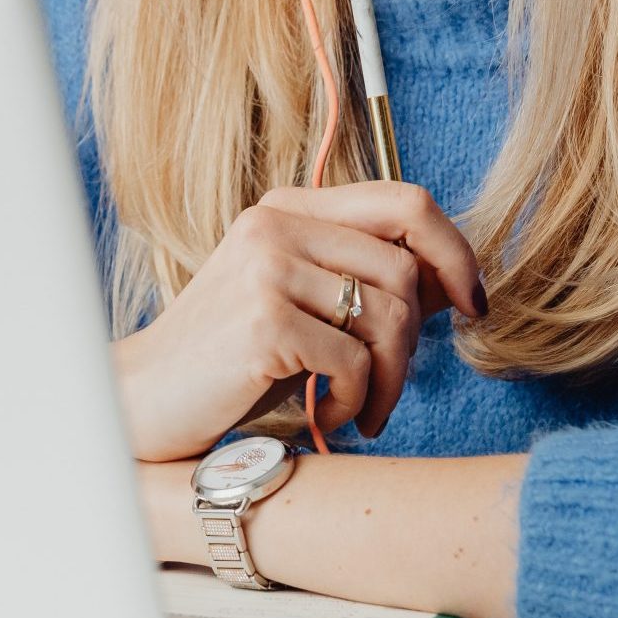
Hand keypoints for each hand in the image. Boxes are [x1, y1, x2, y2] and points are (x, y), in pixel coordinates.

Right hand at [110, 181, 483, 461]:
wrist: (146, 399)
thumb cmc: (232, 361)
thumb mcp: (299, 303)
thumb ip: (362, 280)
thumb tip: (452, 282)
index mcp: (288, 208)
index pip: (406, 201)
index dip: (455, 252)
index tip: (470, 306)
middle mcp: (276, 224)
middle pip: (405, 267)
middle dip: (416, 342)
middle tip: (388, 387)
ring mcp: (267, 267)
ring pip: (389, 315)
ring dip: (390, 380)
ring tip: (361, 407)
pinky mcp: (264, 320)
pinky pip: (357, 361)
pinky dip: (357, 399)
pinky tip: (329, 416)